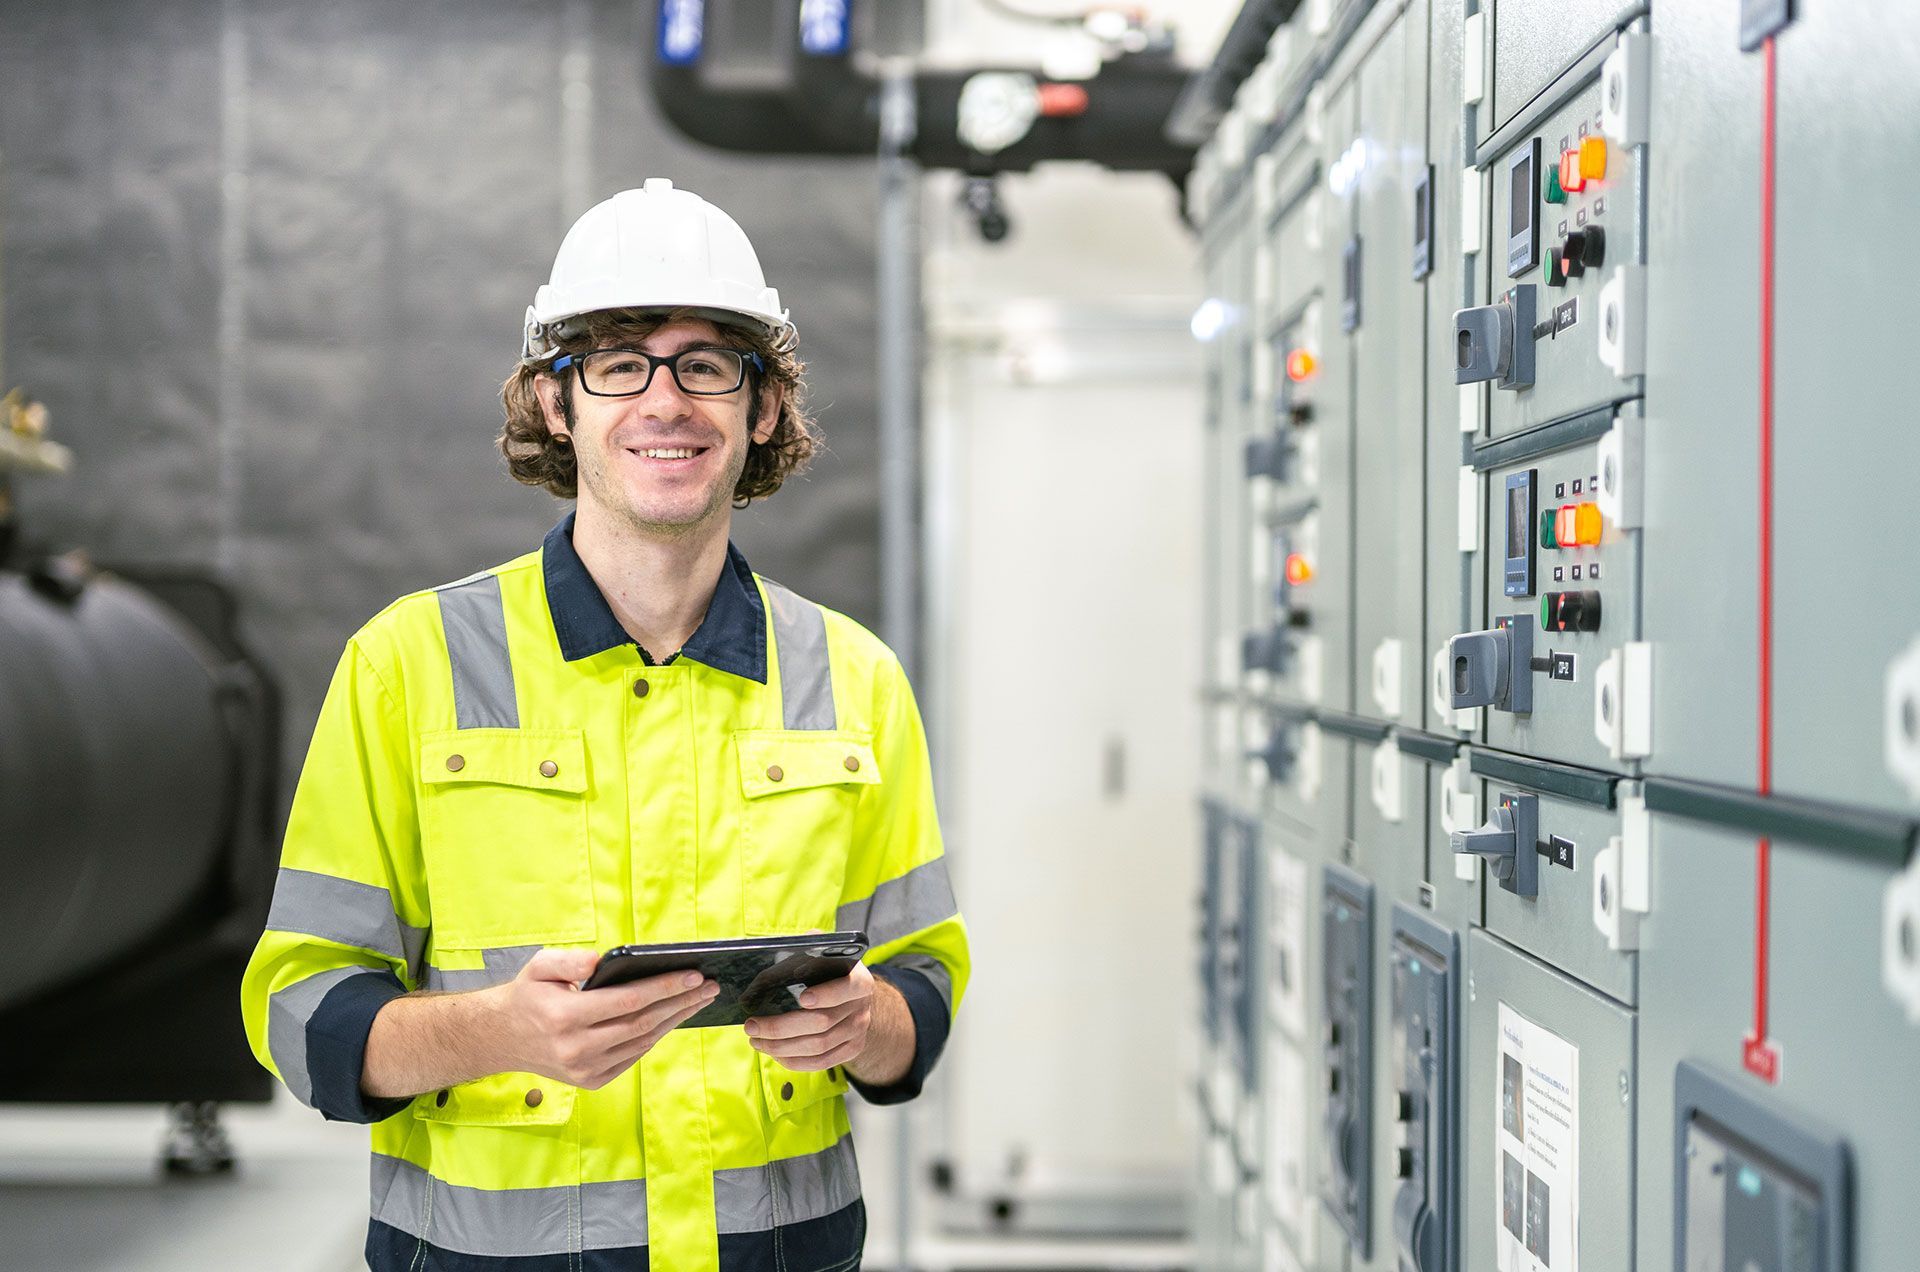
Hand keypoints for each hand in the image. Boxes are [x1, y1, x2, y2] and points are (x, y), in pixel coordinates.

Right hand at [487, 948, 719, 1089]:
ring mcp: (585, 1070)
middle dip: (680, 1002)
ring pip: (642, 1042)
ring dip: (674, 1020)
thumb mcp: (539, 967)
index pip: (627, 1001)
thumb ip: (568, 961)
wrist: (504, 1038)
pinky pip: (633, 1056)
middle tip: (709, 986)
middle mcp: (576, 1049)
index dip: (664, 987)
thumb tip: (598, 961)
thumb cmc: (528, 995)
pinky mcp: (592, 1081)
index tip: (693, 975)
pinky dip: (655, 1036)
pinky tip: (673, 1018)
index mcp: (565, 1017)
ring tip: (698, 999)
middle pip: (642, 1023)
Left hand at [742, 961, 875, 1071]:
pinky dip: (794, 1060)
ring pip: (818, 1047)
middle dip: (781, 1027)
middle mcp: (862, 1007)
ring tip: (757, 1040)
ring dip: (781, 1047)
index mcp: (858, 979)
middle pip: (822, 1022)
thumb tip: (755, 987)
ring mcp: (858, 1031)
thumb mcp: (813, 957)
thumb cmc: (824, 971)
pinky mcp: (851, 1050)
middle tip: (752, 1025)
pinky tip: (775, 1053)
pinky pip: (820, 1062)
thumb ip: (791, 963)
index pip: (847, 988)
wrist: (850, 993)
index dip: (826, 994)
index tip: (802, 998)